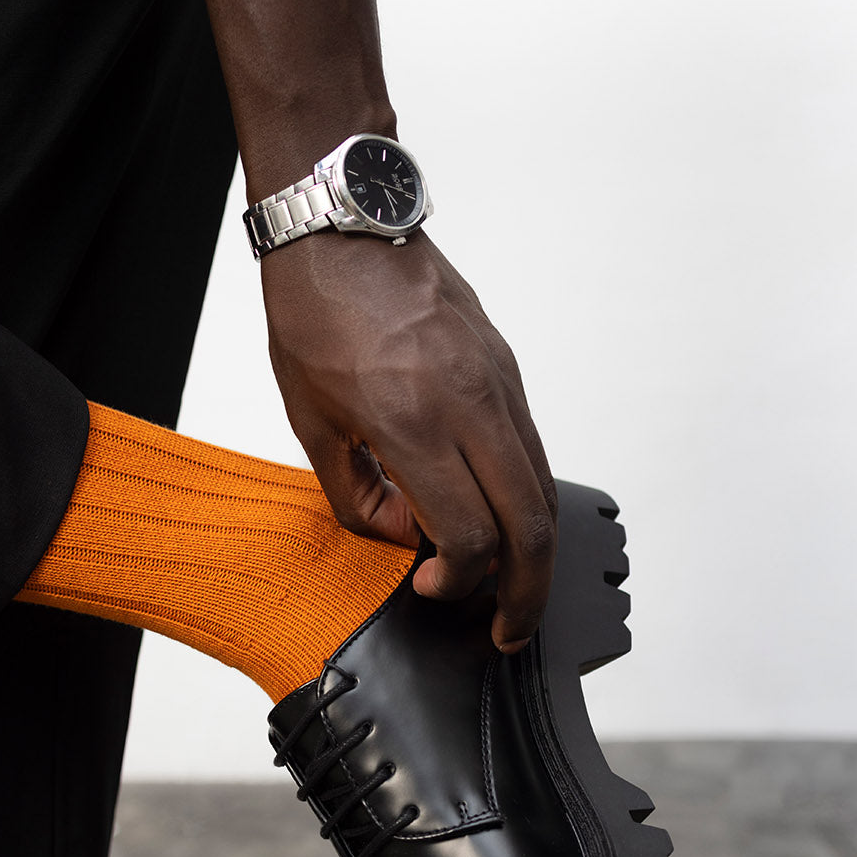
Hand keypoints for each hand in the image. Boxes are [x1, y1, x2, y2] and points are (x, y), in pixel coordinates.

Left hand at [262, 230, 557, 650]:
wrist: (343, 224)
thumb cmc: (316, 314)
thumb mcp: (312, 421)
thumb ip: (359, 497)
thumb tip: (406, 539)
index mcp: (413, 421)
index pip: (469, 531)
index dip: (458, 579)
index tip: (432, 587)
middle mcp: (470, 403)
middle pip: (531, 523)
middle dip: (527, 593)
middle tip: (509, 632)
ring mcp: (499, 382)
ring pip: (544, 487)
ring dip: (536, 551)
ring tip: (513, 590)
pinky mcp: (508, 368)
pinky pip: (533, 448)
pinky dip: (528, 498)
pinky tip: (501, 519)